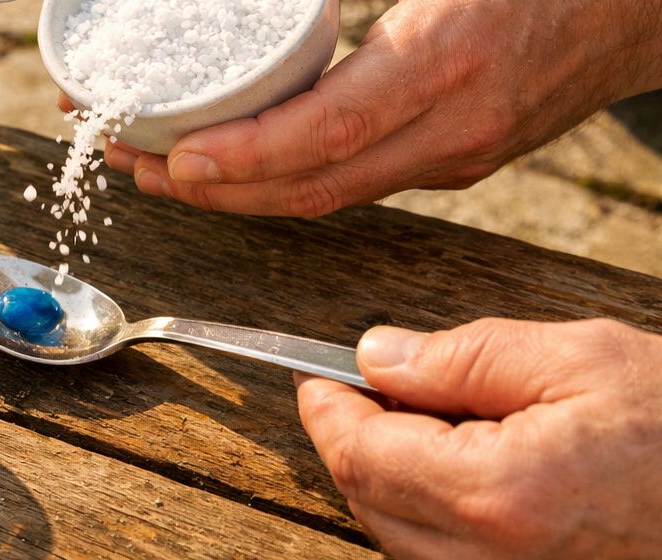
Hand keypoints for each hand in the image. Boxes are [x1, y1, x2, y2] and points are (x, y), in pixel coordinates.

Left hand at [100, 0, 661, 215]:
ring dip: (239, 196)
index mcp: (445, 55)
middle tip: (133, 163)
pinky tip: (231, 164)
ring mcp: (455, 155)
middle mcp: (451, 124)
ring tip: (159, 168)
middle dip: (213, 189)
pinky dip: (285, 184)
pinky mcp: (453, 165)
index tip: (176, 157)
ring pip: (330, 198)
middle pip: (314, 185)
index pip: (330, 128)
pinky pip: (355, 186)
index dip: (246, 155)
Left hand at [298, 317, 661, 558]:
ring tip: (432, 420)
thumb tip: (376, 356)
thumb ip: (462, 356)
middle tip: (375, 384)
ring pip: (402, 539)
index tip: (317, 373)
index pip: (359, 453)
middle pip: (369, 502)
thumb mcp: (577, 357)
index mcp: (499, 493)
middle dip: (354, 439)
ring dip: (391, 479)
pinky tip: (466, 469)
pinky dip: (433, 516)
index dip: (326, 406)